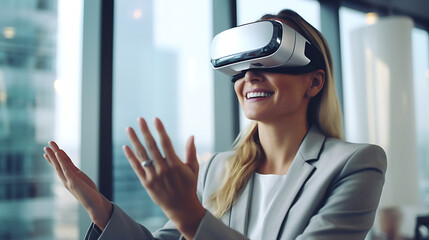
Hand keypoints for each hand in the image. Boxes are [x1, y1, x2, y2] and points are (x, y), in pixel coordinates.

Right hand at [43, 141, 111, 229]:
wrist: (94, 204)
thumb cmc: (89, 193)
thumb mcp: (81, 179)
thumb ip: (76, 174)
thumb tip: (73, 169)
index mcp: (68, 178)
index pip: (60, 167)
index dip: (54, 159)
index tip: (48, 152)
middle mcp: (66, 180)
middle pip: (57, 165)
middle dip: (51, 156)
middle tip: (45, 146)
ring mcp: (68, 181)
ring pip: (59, 166)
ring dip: (53, 156)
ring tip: (48, 147)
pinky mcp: (73, 181)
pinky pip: (66, 169)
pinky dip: (61, 161)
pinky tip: (58, 153)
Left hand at [123, 117, 205, 238]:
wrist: (181, 207)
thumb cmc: (189, 186)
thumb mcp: (193, 169)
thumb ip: (191, 152)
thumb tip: (191, 136)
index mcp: (175, 165)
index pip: (166, 143)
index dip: (160, 130)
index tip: (156, 119)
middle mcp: (163, 170)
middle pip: (152, 147)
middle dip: (145, 131)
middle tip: (140, 119)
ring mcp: (153, 177)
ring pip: (142, 155)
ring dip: (134, 141)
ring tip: (129, 129)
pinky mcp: (146, 183)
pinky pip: (136, 168)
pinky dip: (130, 157)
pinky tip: (125, 147)